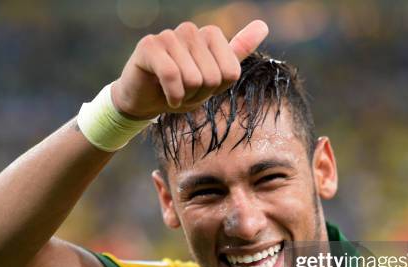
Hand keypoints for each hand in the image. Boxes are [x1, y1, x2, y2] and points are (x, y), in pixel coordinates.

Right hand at [111, 20, 268, 119]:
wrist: (145, 101)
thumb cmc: (182, 89)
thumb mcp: (215, 76)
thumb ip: (238, 52)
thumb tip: (263, 25)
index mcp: (210, 35)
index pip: (231, 73)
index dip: (216, 90)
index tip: (201, 87)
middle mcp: (190, 30)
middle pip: (213, 77)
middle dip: (199, 94)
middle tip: (184, 90)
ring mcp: (169, 35)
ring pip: (193, 78)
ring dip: (184, 96)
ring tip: (173, 90)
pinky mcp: (149, 46)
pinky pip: (173, 76)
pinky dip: (172, 95)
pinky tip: (166, 95)